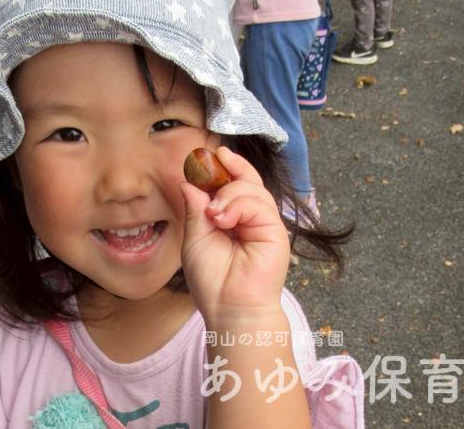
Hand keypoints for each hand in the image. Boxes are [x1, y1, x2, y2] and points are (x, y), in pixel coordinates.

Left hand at [179, 146, 290, 322]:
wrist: (230, 309)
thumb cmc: (213, 281)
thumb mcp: (195, 239)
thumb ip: (195, 210)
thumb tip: (188, 183)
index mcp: (234, 220)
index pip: (235, 185)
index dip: (226, 167)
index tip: (213, 153)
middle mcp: (252, 219)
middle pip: (247, 180)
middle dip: (231, 169)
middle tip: (215, 163)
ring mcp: (265, 224)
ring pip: (252, 189)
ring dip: (229, 194)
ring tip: (213, 214)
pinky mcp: (275, 231)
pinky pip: (259, 203)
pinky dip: (238, 204)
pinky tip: (222, 219)